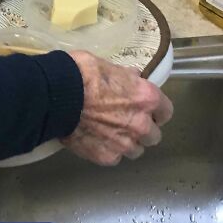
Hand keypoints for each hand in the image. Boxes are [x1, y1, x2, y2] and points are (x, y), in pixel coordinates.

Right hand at [62, 51, 172, 165]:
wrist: (56, 94)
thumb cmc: (82, 73)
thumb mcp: (108, 65)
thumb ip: (126, 77)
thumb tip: (133, 78)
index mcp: (146, 98)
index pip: (166, 111)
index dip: (156, 110)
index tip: (146, 109)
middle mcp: (141, 124)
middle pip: (154, 136)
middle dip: (143, 129)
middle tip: (125, 120)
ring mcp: (124, 144)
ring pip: (136, 150)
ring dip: (126, 142)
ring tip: (108, 132)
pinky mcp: (107, 157)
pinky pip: (114, 157)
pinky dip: (107, 150)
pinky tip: (94, 139)